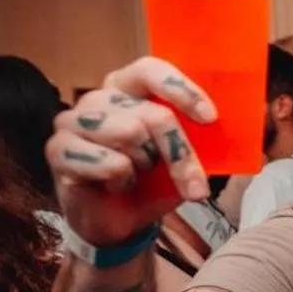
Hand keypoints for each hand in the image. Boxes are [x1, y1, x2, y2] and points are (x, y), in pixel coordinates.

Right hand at [47, 58, 216, 246]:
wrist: (118, 222)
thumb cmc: (151, 183)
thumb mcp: (184, 158)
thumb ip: (202, 137)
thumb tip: (236, 123)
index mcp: (127, 88)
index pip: (150, 69)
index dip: (181, 90)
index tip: (210, 118)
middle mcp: (98, 98)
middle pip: (151, 113)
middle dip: (181, 154)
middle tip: (195, 185)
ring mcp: (72, 121)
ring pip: (129, 132)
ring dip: (146, 164)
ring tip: (138, 174)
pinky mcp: (57, 149)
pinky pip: (108, 161)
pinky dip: (122, 180)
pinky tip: (115, 185)